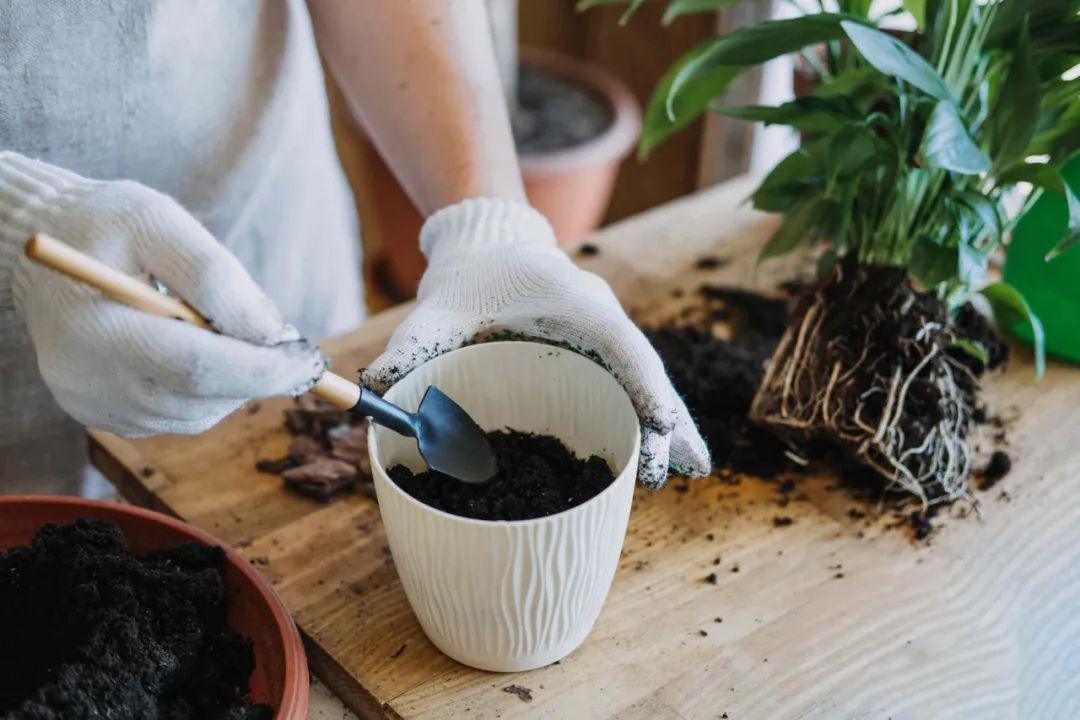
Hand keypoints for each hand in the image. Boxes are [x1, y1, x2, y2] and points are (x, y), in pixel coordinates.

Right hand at [1, 152, 325, 435]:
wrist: (45, 248)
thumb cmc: (106, 226)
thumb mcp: (161, 223)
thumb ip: (218, 277)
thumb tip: (274, 334)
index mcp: (95, 330)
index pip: (195, 368)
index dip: (262, 368)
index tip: (308, 357)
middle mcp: (87, 380)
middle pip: (199, 399)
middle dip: (260, 377)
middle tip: (296, 353)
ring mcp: (92, 405)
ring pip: (195, 415)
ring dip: (235, 385)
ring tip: (237, 338)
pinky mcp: (101, 414)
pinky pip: (175, 418)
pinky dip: (206, 393)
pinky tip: (200, 351)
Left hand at [362, 199, 709, 487]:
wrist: (489, 248)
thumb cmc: (469, 278)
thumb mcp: (439, 310)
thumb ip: (411, 347)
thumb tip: (374, 390)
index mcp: (573, 304)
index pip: (618, 345)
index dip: (641, 386)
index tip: (659, 427)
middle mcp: (600, 320)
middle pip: (645, 371)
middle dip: (668, 420)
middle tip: (685, 469)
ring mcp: (605, 338)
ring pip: (648, 382)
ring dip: (673, 425)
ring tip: (698, 471)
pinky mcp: (598, 355)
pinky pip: (632, 388)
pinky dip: (651, 418)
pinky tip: (668, 456)